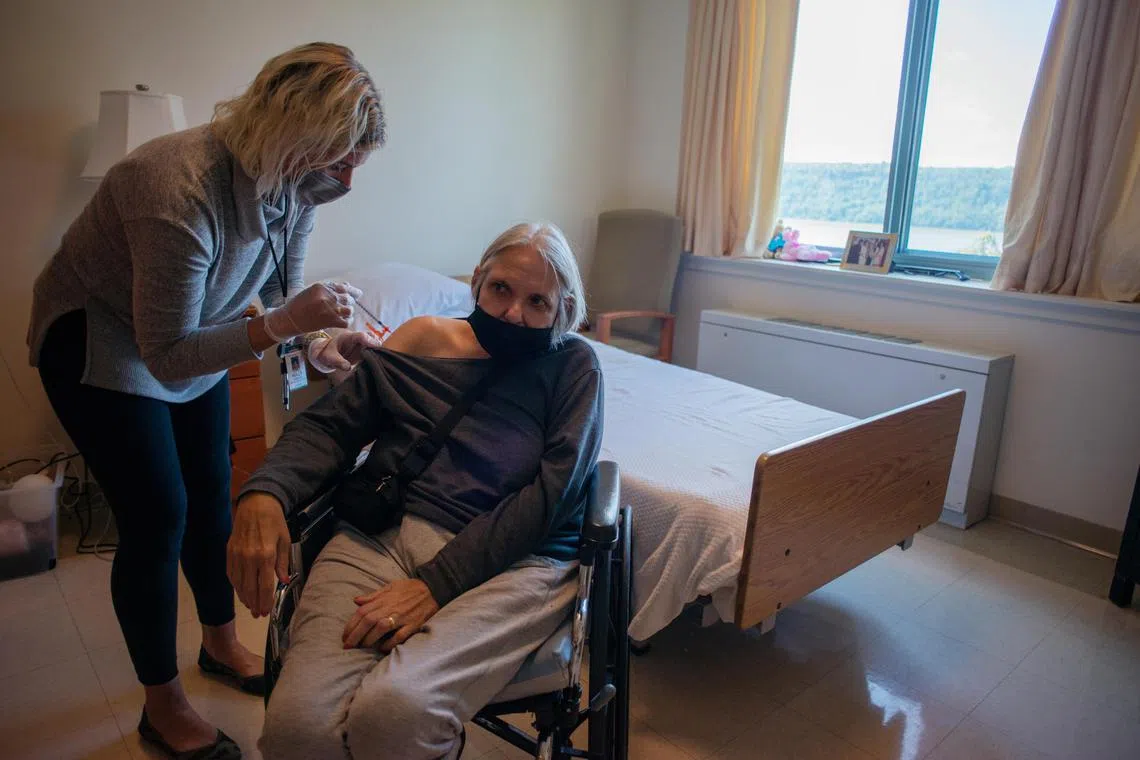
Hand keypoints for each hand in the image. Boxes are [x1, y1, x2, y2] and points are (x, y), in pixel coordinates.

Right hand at [227, 493, 290, 617]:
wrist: (256, 504)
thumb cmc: (274, 521)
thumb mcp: (285, 541)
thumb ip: (283, 563)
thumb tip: (282, 581)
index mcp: (265, 555)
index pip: (263, 586)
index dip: (264, 602)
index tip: (265, 612)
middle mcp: (249, 558)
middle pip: (249, 588)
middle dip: (254, 604)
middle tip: (258, 614)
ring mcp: (237, 555)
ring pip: (238, 584)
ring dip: (244, 597)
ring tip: (251, 606)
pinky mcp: (229, 552)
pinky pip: (231, 574)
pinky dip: (235, 585)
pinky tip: (241, 591)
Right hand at [266, 281, 363, 338]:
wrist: (290, 319)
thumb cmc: (301, 304)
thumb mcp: (313, 290)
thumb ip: (330, 288)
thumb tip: (347, 285)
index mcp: (322, 287)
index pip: (344, 287)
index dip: (353, 291)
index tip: (358, 294)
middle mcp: (327, 297)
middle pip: (348, 298)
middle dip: (350, 302)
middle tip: (346, 306)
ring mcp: (329, 310)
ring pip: (349, 310)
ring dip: (349, 312)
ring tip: (344, 313)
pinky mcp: (329, 322)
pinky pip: (346, 322)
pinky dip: (347, 321)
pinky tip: (343, 321)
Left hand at [308, 330, 383, 372]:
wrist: (325, 353)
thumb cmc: (327, 353)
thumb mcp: (329, 358)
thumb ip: (338, 362)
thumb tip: (348, 367)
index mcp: (348, 337)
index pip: (361, 336)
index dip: (370, 340)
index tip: (376, 347)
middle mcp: (356, 338)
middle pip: (371, 337)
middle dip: (376, 345)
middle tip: (378, 355)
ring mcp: (361, 343)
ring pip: (373, 342)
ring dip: (377, 350)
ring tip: (378, 359)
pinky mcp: (363, 349)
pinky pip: (372, 349)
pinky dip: (376, 354)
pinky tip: (376, 361)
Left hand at [342, 579, 439, 652]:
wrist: (434, 588)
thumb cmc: (411, 588)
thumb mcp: (391, 586)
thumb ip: (373, 595)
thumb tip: (356, 601)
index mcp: (384, 598)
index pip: (362, 611)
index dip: (351, 625)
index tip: (344, 636)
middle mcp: (391, 607)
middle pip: (368, 621)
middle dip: (355, 635)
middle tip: (348, 646)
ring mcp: (403, 616)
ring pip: (381, 628)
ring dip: (369, 639)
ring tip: (362, 647)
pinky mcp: (413, 624)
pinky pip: (399, 636)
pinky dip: (389, 644)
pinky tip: (382, 649)